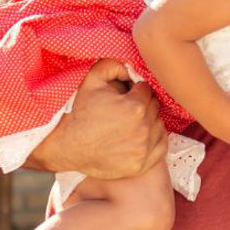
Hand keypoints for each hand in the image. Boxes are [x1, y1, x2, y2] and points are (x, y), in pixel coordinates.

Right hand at [32, 59, 167, 178]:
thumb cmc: (81, 113)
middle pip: (154, 107)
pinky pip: (161, 145)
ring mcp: (143, 149)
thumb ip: (112, 64)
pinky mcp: (142, 165)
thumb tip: (130, 66)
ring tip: (131, 121)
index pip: (147, 89)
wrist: (68, 146)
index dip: (136, 89)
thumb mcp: (92, 80)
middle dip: (143, 104)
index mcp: (135, 107)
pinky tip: (142, 135)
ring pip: (159, 124)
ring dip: (149, 120)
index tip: (126, 94)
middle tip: (127, 108)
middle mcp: (143, 129)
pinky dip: (155, 139)